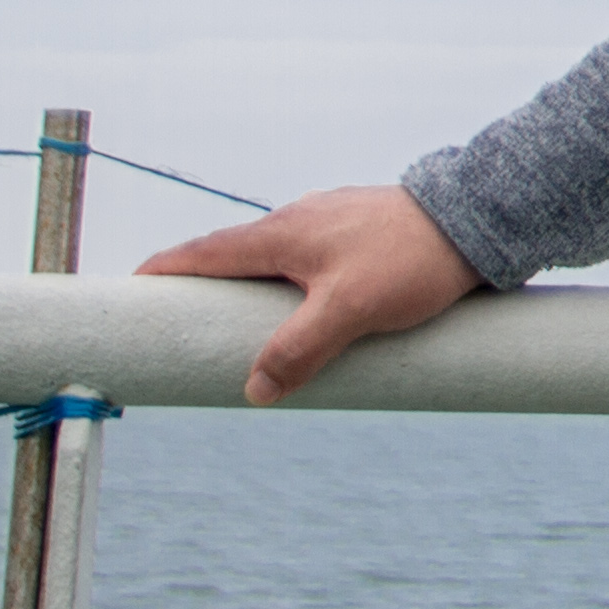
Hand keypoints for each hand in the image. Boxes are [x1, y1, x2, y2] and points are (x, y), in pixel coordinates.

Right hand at [135, 185, 486, 404]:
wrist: (479, 218)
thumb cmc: (411, 259)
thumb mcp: (349, 311)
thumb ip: (299, 350)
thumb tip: (254, 390)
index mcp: (281, 234)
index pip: (203, 253)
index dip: (162, 273)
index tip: (128, 290)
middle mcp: (299, 220)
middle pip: (233, 256)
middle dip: (204, 288)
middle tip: (182, 324)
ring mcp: (331, 221)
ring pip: (276, 259)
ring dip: (254, 289)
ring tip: (247, 331)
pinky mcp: (362, 232)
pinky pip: (311, 260)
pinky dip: (294, 286)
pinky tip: (314, 312)